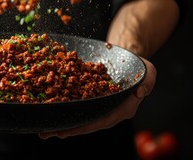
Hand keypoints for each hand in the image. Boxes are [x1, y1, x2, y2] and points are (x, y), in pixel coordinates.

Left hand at [39, 57, 155, 138]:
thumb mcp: (148, 72)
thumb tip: (140, 92)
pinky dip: (64, 110)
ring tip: (44, 130)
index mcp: (123, 109)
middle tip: (49, 133)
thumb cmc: (139, 66)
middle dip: (68, 130)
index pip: (103, 121)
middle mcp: (109, 111)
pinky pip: (77, 106)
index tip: (68, 131)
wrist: (128, 59)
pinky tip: (49, 112)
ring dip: (62, 124)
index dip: (85, 127)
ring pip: (80, 117)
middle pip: (87, 124)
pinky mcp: (91, 99)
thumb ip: (147, 82)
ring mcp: (99, 106)